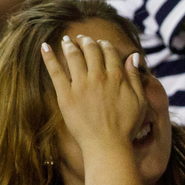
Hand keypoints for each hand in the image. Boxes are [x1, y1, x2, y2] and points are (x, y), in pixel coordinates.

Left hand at [41, 34, 147, 157]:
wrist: (108, 145)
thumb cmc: (126, 126)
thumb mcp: (139, 101)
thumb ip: (135, 77)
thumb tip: (134, 56)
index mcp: (117, 76)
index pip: (109, 52)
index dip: (104, 45)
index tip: (100, 43)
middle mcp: (99, 76)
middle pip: (91, 50)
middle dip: (86, 42)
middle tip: (82, 39)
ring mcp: (81, 84)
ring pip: (74, 56)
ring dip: (70, 45)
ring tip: (67, 41)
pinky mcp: (65, 94)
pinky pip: (55, 71)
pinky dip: (49, 57)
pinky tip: (44, 47)